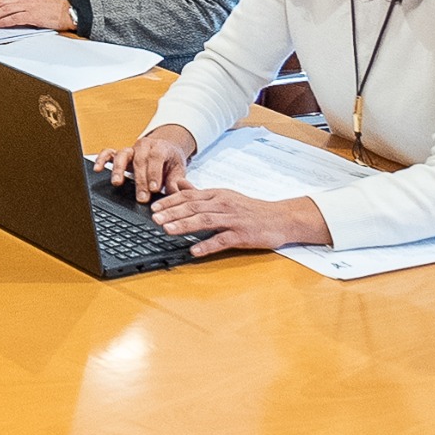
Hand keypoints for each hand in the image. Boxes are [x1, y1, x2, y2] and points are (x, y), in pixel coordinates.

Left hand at [0, 0, 74, 31]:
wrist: (68, 11)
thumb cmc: (53, 9)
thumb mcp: (34, 3)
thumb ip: (21, 5)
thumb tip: (7, 13)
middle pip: (0, 3)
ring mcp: (28, 6)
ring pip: (4, 10)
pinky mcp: (32, 15)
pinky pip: (13, 18)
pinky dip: (3, 21)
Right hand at [93, 123, 198, 202]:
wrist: (165, 149)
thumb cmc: (170, 161)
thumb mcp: (178, 170)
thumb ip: (176, 182)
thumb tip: (176, 194)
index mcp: (160, 147)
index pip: (156, 157)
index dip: (154, 173)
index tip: (154, 189)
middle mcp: (143, 146)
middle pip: (139, 161)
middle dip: (139, 180)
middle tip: (141, 198)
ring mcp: (130, 149)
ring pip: (122, 155)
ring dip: (118, 170)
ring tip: (117, 183)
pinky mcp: (120, 153)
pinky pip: (108, 153)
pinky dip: (102, 159)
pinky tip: (98, 169)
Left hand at [151, 186, 330, 255]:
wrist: (281, 218)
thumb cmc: (250, 209)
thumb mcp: (224, 196)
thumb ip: (200, 192)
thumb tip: (179, 184)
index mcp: (217, 195)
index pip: (189, 195)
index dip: (170, 201)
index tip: (154, 207)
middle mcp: (223, 204)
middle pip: (193, 207)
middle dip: (172, 212)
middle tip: (154, 219)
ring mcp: (234, 219)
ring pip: (205, 221)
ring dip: (185, 225)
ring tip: (167, 230)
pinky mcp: (243, 235)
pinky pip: (223, 240)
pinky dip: (207, 245)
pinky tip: (194, 250)